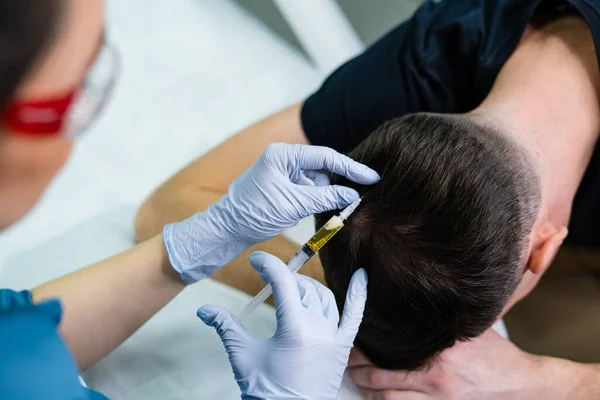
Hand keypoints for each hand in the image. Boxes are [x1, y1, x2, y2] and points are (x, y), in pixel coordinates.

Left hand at [163, 143, 378, 282]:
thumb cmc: (254, 213)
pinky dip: (316, 200)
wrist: (227, 229)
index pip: (325, 156)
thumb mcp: (294, 205)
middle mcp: (283, 159)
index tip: (372, 177)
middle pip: (322, 167)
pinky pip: (307, 189)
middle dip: (338, 182)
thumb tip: (352, 195)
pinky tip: (322, 210)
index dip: (351, 168)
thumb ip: (325, 198)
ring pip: (316, 180)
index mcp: (283, 154)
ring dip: (326, 194)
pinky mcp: (282, 186)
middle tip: (361, 195)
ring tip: (337, 208)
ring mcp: (282, 172)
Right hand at [198, 251, 367, 399]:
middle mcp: (318, 329)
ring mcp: (333, 338)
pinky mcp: (342, 348)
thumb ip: (226, 326)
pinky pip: (354, 315)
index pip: (282, 282)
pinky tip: (362, 275)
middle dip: (284, 279)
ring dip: (307, 287)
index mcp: (293, 329)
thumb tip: (204, 310)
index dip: (268, 265)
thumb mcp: (242, 356)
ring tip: (292, 287)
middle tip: (268, 281)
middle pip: (303, 287)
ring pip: (324, 297)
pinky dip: (358, 294)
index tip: (256, 260)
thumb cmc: (264, 390)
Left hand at [349, 329, 544, 399]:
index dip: (366, 351)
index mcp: (440, 357)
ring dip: (369, 392)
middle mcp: (436, 382)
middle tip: (347, 363)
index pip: (391, 354)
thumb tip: (410, 310)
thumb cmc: (496, 356)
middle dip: (359, 373)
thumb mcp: (468, 332)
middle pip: (383, 382)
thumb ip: (439, 327)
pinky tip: (379, 398)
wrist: (524, 387)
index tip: (353, 343)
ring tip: (358, 380)